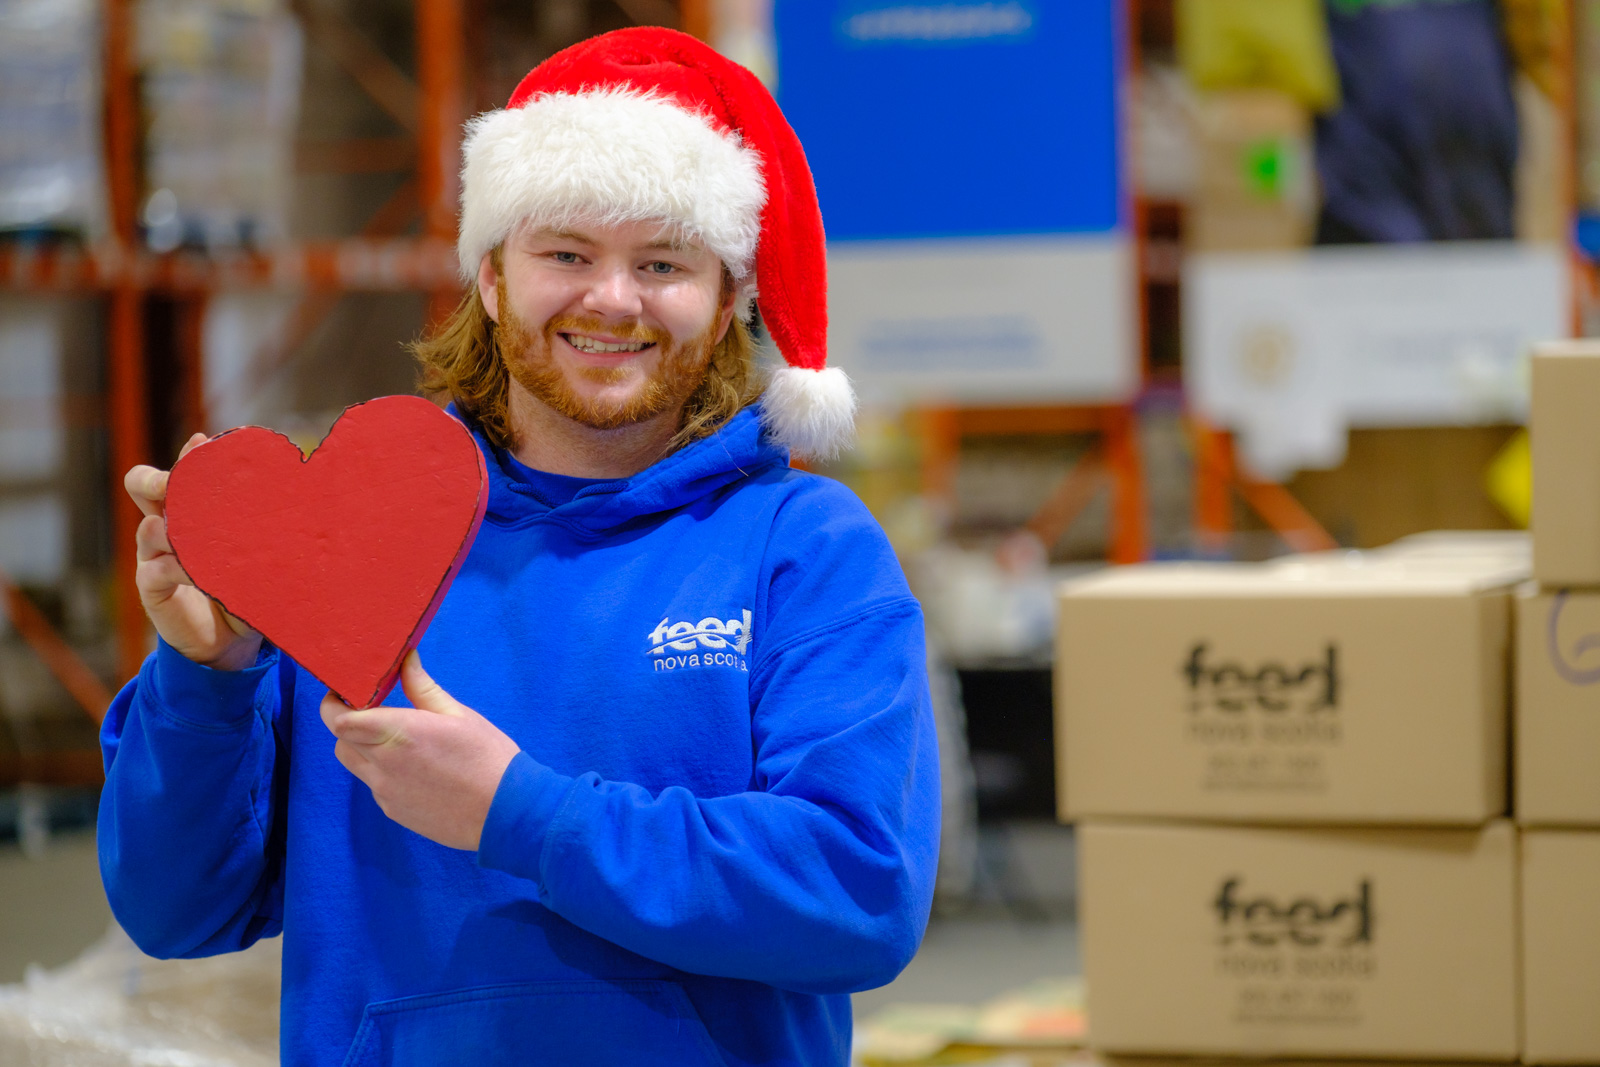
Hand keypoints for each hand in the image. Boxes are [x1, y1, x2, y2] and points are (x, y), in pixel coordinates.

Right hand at [126, 433, 261, 671]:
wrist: (229, 642)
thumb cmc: (246, 588)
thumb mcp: (257, 556)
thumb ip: (263, 532)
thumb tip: (301, 503)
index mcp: (192, 511)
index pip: (182, 472)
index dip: (189, 456)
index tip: (205, 443)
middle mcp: (167, 525)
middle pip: (141, 485)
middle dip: (155, 478)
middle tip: (174, 482)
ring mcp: (154, 555)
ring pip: (147, 527)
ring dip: (172, 527)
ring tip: (193, 535)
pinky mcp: (152, 586)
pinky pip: (155, 568)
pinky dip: (177, 567)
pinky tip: (196, 572)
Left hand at [320, 652, 521, 849]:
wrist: (505, 812)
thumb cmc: (488, 758)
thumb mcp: (459, 714)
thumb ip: (422, 687)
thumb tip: (405, 659)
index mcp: (399, 733)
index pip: (339, 720)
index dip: (334, 704)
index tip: (345, 693)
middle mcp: (384, 764)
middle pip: (340, 740)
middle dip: (348, 723)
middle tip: (372, 711)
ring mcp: (386, 792)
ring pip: (353, 764)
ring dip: (361, 747)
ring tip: (394, 739)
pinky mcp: (393, 811)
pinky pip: (374, 785)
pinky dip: (382, 771)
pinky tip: (415, 768)